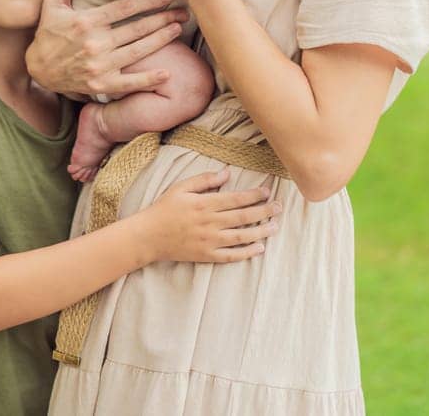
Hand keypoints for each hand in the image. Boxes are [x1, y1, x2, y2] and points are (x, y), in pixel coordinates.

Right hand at [25, 0, 189, 97]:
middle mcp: (96, 43)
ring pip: (139, 50)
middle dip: (163, 17)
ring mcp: (100, 65)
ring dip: (162, 39)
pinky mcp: (101, 84)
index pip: (125, 7)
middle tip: (183, 10)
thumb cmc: (48, 33)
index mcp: (87, 21)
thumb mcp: (54, 2)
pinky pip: (129, 82)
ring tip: (178, 27)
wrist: (38, 69)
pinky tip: (167, 73)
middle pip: (138, 27)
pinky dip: (149, 79)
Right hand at [138, 168, 278, 263]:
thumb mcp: (181, 187)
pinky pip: (231, 255)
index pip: (236, 199)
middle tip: (279, 207)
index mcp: (205, 204)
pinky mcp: (207, 255)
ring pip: (242, 236)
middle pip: (244, 217)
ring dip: (261, 231)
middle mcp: (210, 223)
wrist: (148, 236)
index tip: (267, 191)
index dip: (254, 195)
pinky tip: (259, 248)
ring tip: (275, 227)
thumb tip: (227, 172)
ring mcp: (209, 241)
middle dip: (264, 211)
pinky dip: (247, 253)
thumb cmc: (164, 208)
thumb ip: (205, 180)